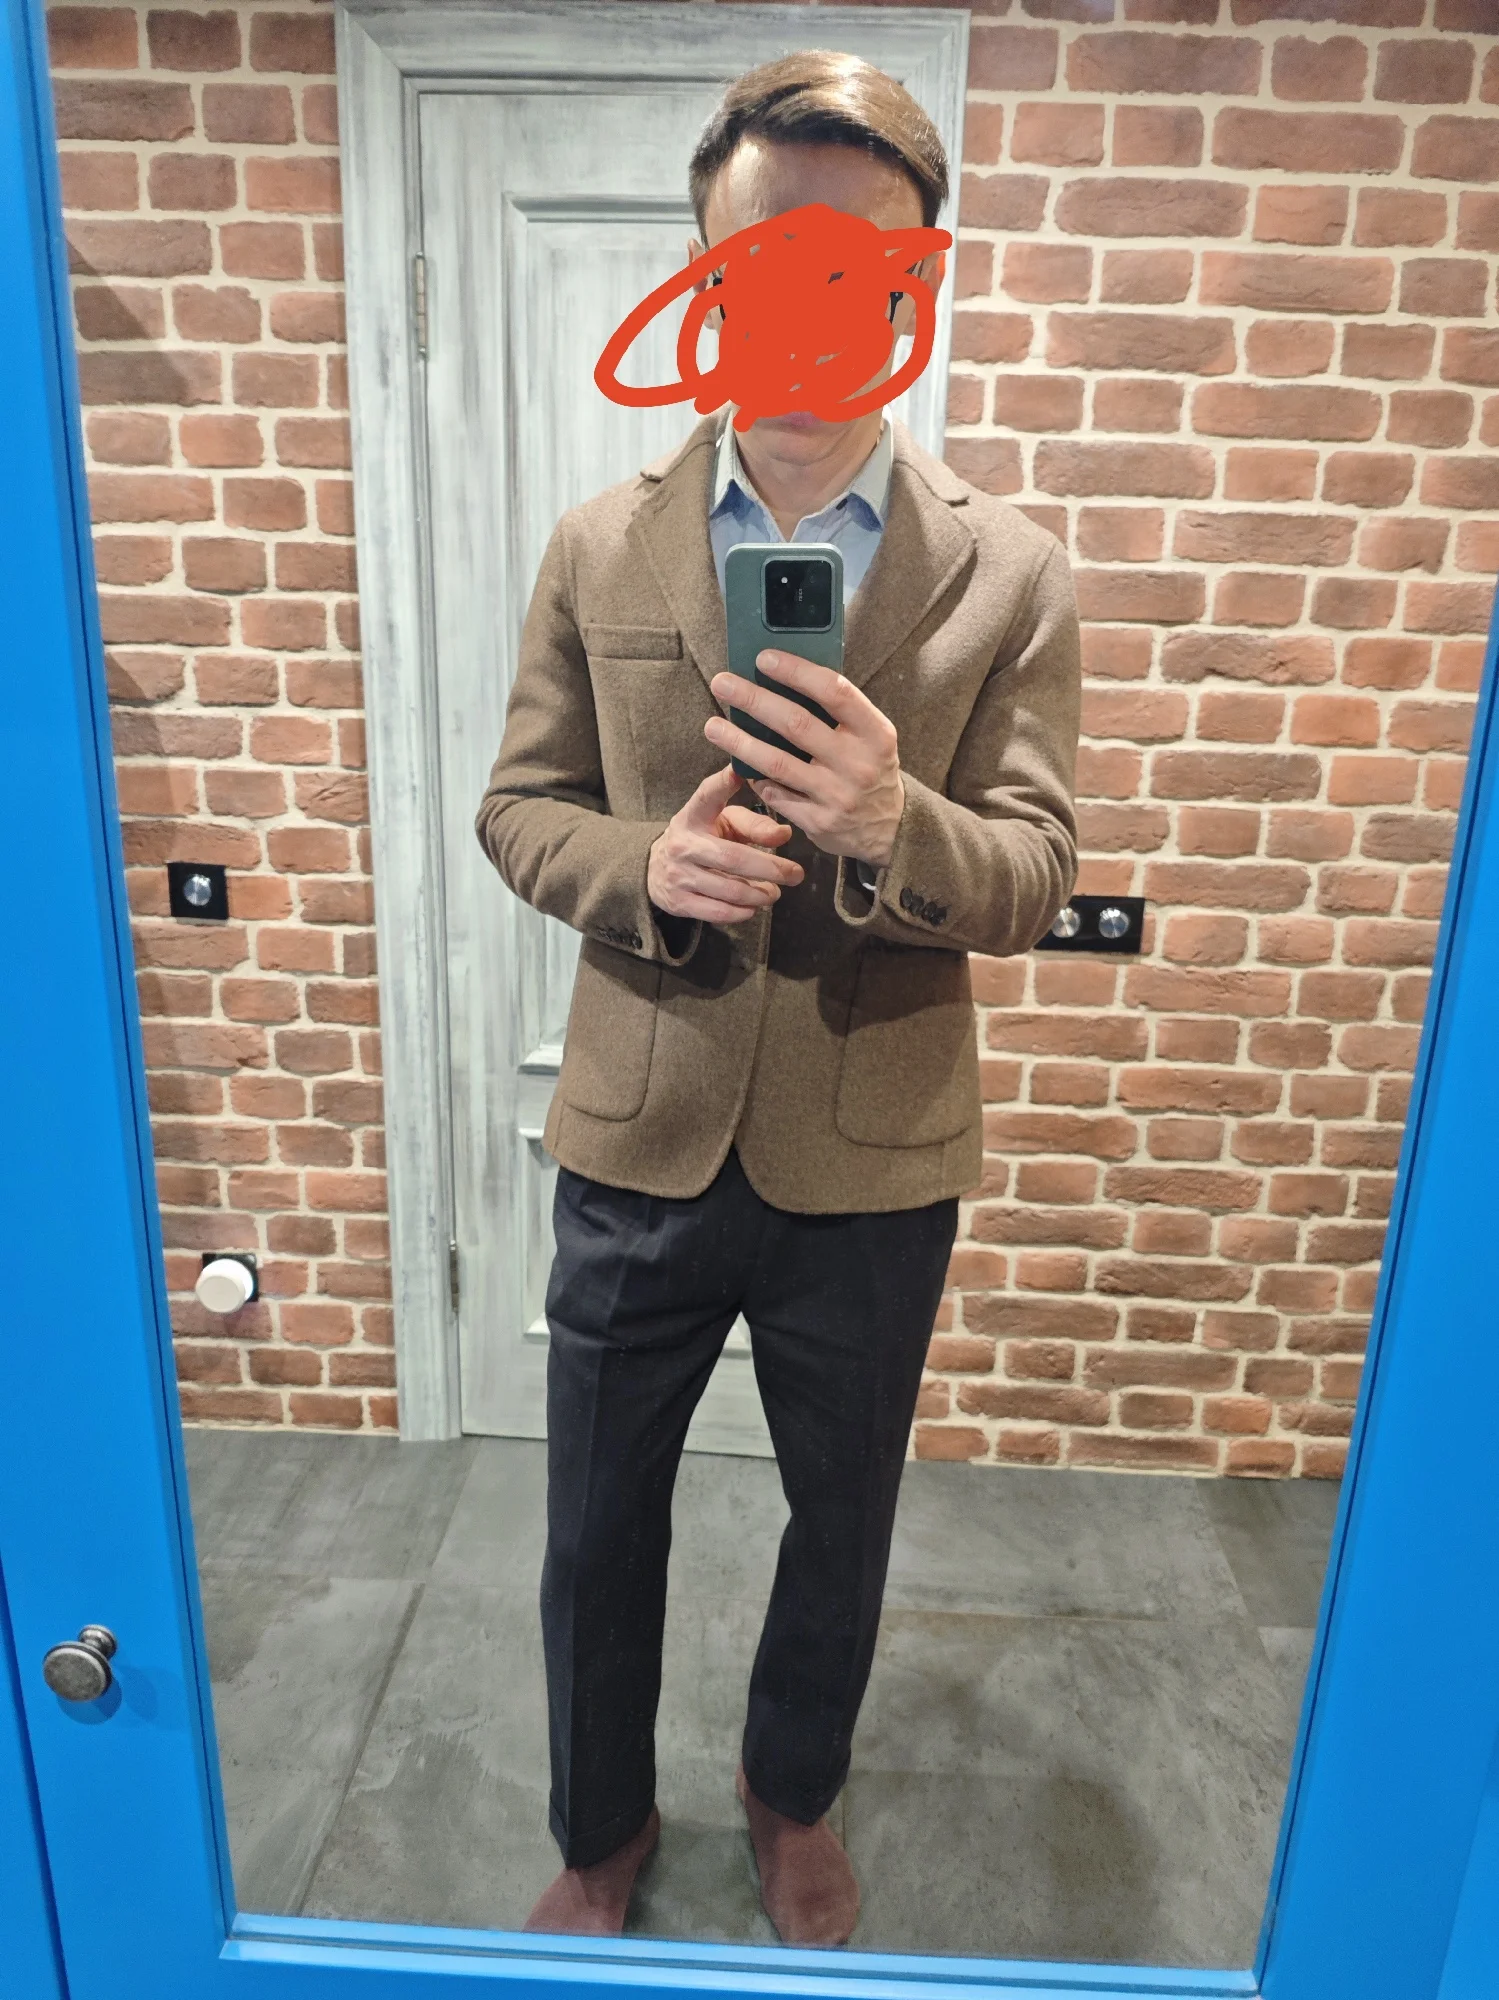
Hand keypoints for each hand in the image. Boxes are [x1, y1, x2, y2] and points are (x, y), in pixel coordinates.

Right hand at [647, 765, 802, 924]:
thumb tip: (785, 835)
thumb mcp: (723, 823)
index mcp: (693, 816)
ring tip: (775, 892)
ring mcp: (679, 875)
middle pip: (733, 858)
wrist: (655, 871)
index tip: (738, 771)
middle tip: (796, 874)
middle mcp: (683, 844)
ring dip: (760, 894)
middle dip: (770, 868)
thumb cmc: (702, 840)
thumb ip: (753, 825)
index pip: (706, 796)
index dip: (722, 783)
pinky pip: (718, 912)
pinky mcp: (679, 902)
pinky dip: (742, 912)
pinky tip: (754, 907)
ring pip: (730, 889)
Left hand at [705, 654, 904, 867]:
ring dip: (739, 742)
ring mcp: (838, 795)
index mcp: (875, 733)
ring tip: (712, 726)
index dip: (797, 672)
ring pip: (777, 763)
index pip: (834, 691)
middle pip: (796, 724)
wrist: (890, 828)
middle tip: (722, 683)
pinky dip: (755, 779)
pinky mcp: (819, 822)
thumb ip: (838, 713)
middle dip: (754, 700)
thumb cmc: (870, 769)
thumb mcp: (870, 737)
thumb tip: (785, 678)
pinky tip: (739, 766)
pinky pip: (776, 795)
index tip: (763, 659)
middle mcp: (858, 763)